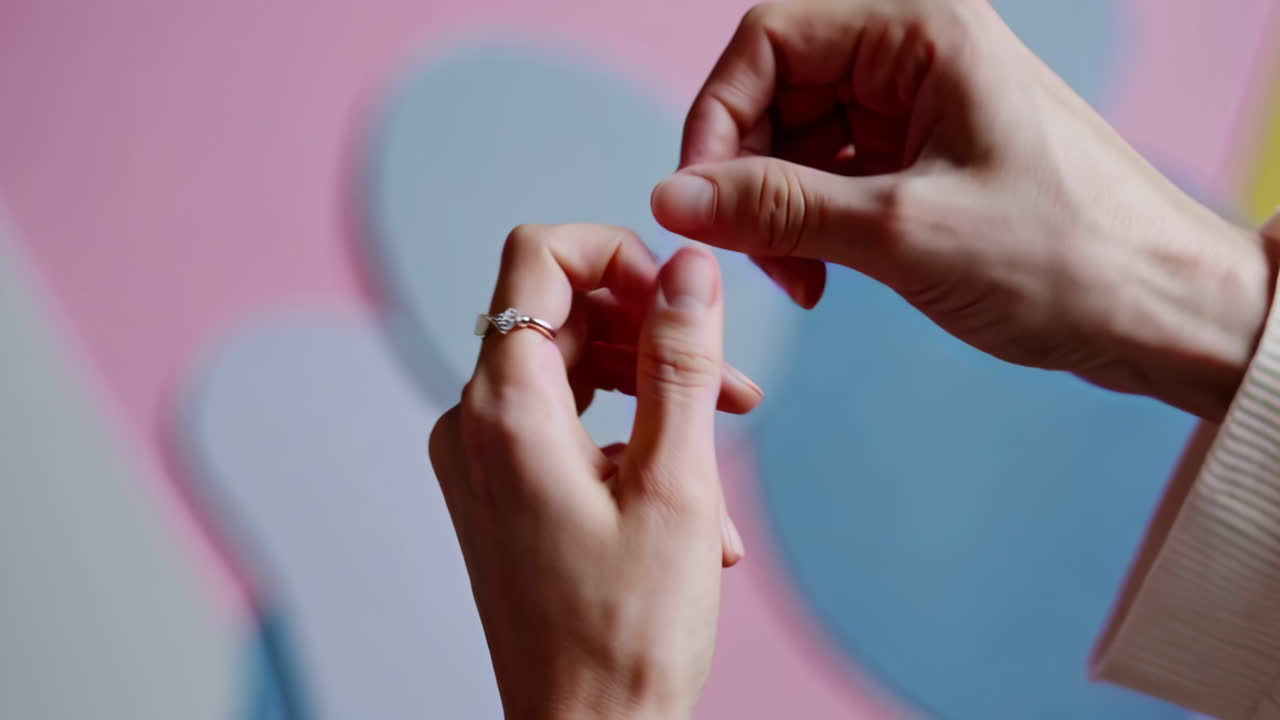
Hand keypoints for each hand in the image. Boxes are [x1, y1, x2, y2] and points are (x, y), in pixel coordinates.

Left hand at [430, 225, 748, 719]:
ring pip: (574, 372)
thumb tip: (692, 267)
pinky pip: (569, 428)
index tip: (682, 297)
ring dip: (657, 388)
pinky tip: (696, 503)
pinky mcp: (505, 493)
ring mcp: (485, 461)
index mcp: (505, 409)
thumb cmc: (627, 631)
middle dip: (655, 331)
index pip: (537, 258)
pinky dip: (633, 438)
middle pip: (563, 315)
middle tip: (730, 378)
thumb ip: (681, 361)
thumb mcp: (677, 485)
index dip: (617, 253)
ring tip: (730, 435)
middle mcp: (476, 424)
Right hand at [651, 0, 1275, 419]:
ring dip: (778, 211)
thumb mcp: (901, 232)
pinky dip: (811, 226)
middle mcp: (915, 56)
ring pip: (797, 141)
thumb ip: (776, 209)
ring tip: (801, 277)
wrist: (1165, 313)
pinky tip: (822, 276)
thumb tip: (672, 199)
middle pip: (775, 90)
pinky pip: (832, 177)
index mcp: (921, 30)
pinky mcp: (923, 161)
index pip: (768, 38)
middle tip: (753, 252)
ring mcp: (919, 109)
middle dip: (748, 175)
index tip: (700, 199)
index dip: (718, 116)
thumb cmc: (1066, 257)